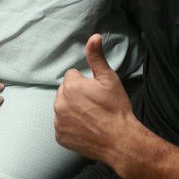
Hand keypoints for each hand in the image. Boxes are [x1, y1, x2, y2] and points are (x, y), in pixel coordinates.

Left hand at [54, 34, 133, 162]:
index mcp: (70, 86)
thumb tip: (93, 37)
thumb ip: (96, 57)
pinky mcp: (60, 136)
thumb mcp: (109, 79)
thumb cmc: (115, 108)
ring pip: (63, 108)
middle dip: (77, 95)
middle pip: (66, 92)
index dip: (86, 83)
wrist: (120, 140)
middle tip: (94, 105)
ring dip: (72, 110)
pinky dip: (71, 126)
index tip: (96, 92)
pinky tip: (85, 128)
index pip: (72, 76)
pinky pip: (62, 125)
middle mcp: (59, 103)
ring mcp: (58, 122)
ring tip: (91, 117)